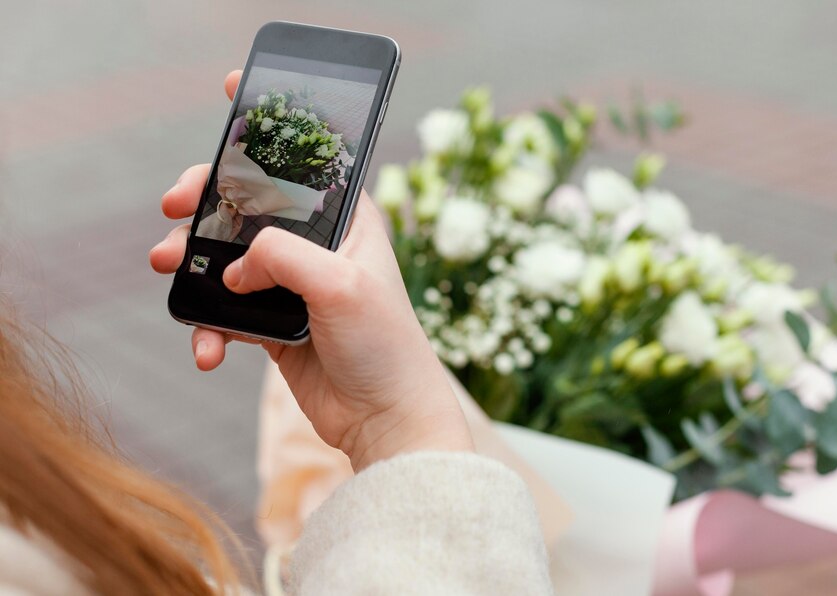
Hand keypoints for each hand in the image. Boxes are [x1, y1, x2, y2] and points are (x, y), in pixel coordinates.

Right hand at [149, 70, 471, 470]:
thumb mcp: (343, 287)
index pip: (305, 163)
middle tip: (173, 204)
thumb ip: (285, 257)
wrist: (385, 419)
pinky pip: (224, 312)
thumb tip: (236, 265)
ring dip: (192, 261)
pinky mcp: (273, 324)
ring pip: (227, 257)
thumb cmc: (385, 346)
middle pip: (249, 205)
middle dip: (206, 199)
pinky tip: (206, 349)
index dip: (271, 130)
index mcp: (347, 222)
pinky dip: (207, 326)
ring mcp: (292, 285)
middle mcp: (318, 248)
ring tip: (165, 267)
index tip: (233, 97)